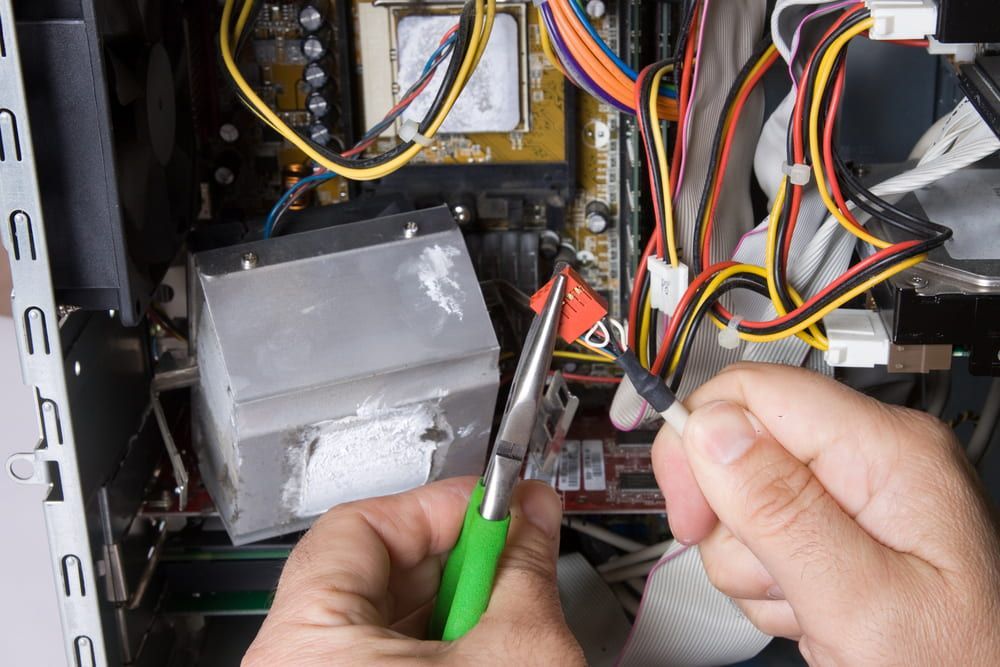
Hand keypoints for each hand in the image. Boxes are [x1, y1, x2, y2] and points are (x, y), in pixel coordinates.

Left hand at [243, 477, 583, 665]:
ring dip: (456, 605)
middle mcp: (294, 665)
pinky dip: (440, 644)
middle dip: (458, 557)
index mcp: (306, 643)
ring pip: (384, 617)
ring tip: (509, 612)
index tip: (497, 503)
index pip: (361, 523)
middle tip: (516, 553)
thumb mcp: (518, 651)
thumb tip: (534, 513)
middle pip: (373, 568)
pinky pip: (386, 655)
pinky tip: (486, 650)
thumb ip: (525, 566)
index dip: (440, 505)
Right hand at [654, 363, 999, 664]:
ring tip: (806, 606)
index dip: (701, 443)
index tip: (689, 512)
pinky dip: (770, 583)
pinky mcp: (837, 531)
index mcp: (889, 451)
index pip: (753, 392)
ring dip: (753, 566)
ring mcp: (854, 496)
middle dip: (732, 522)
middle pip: (739, 448)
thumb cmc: (956, 666)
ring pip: (741, 503)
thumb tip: (711, 427)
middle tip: (765, 573)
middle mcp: (873, 459)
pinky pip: (761, 538)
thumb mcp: (861, 600)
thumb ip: (781, 510)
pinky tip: (812, 610)